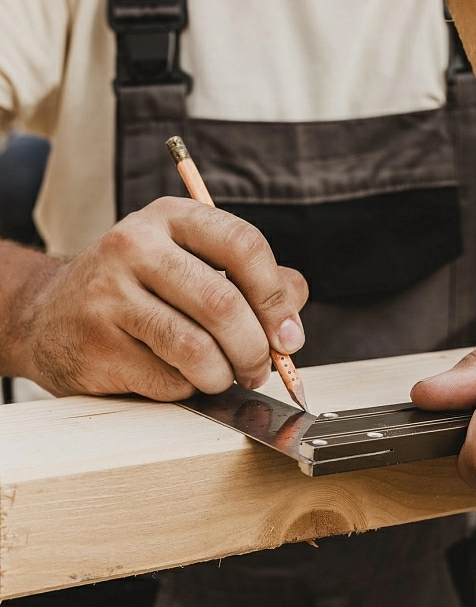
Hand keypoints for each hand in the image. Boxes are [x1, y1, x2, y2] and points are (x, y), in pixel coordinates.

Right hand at [19, 198, 307, 400]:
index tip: (289, 333)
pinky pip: (168, 379)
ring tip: (225, 376)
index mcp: (172, 218)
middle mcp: (136, 246)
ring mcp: (108, 294)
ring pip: (197, 349)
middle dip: (256, 348)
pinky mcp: (95, 344)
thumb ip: (255, 279)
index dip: (275, 295)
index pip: (243, 244)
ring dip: (225, 375)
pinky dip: (189, 388)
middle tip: (262, 367)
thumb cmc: (142, 287)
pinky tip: (178, 376)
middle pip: (223, 304)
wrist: (51, 312)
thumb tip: (293, 316)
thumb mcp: (195, 261)